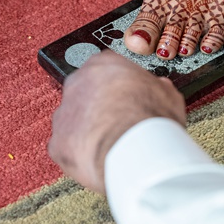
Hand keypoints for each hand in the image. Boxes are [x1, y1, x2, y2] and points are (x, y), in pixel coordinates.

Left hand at [48, 51, 185, 193]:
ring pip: (74, 121)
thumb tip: (159, 88)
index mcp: (103, 65)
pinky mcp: (57, 142)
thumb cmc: (153, 119)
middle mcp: (78, 83)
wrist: (138, 151)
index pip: (105, 70)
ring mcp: (64, 113)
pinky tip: (98, 158)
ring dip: (88, 131)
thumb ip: (156, 87)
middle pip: (85, 94)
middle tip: (119, 123)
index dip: (118, 88)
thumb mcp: (166, 93)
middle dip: (99, 108)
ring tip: (111, 145)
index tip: (128, 99)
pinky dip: (80, 154)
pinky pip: (67, 147)